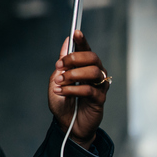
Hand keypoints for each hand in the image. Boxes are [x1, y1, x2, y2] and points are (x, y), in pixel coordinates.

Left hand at [48, 30, 108, 148]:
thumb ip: (62, 64)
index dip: (82, 40)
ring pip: (93, 72)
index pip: (86, 50)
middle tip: (60, 66)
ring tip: (60, 82)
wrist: (66, 123)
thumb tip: (67, 42)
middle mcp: (95, 74)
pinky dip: (72, 89)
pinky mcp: (100, 100)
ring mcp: (99, 86)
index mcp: (84, 67)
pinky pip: (89, 89)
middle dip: (74, 59)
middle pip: (93, 58)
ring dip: (73, 75)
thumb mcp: (56, 80)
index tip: (76, 32)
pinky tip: (63, 92)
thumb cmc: (63, 102)